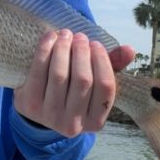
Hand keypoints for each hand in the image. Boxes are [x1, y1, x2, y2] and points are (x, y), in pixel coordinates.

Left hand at [13, 30, 135, 136]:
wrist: (37, 107)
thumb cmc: (71, 91)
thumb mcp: (93, 84)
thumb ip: (112, 66)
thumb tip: (130, 49)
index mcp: (96, 121)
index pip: (105, 87)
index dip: (102, 61)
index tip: (96, 44)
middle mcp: (74, 125)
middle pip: (83, 80)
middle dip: (82, 52)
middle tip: (80, 36)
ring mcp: (50, 117)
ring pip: (60, 75)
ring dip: (63, 48)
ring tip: (66, 34)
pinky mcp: (30, 105)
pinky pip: (38, 72)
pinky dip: (44, 50)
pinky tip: (50, 37)